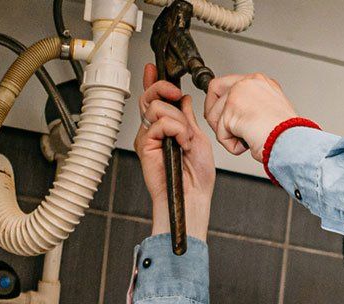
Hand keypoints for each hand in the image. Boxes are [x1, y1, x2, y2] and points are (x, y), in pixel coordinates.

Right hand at [135, 63, 214, 240]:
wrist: (193, 196)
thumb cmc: (197, 176)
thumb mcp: (198, 138)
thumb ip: (187, 118)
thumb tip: (183, 98)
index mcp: (167, 127)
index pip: (155, 99)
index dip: (153, 82)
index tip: (153, 69)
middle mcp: (154, 131)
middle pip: (150, 97)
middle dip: (164, 89)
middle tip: (176, 94)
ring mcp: (148, 137)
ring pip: (156, 108)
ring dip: (178, 120)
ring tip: (186, 139)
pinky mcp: (145, 145)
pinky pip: (159, 123)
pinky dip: (176, 130)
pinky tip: (182, 144)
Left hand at [203, 72, 298, 159]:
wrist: (293, 142)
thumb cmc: (288, 134)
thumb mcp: (272, 111)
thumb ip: (253, 106)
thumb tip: (239, 115)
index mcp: (260, 81)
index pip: (229, 83)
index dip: (222, 100)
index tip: (221, 114)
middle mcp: (248, 82)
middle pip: (214, 90)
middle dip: (214, 113)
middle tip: (225, 129)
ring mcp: (238, 94)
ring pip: (214, 115)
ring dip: (227, 133)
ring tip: (247, 138)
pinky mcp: (231, 112)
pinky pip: (220, 134)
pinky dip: (232, 145)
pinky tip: (249, 143)